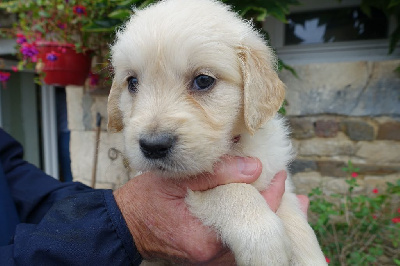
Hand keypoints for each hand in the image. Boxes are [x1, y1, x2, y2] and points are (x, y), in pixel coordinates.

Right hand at [113, 156, 308, 264]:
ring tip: (290, 203)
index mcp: (206, 238)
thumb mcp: (177, 181)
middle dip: (276, 213)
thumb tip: (254, 166)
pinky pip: (238, 243)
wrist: (128, 225)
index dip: (270, 197)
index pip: (251, 218)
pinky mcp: (208, 255)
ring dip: (267, 220)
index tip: (280, 176)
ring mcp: (211, 258)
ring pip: (249, 240)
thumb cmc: (148, 201)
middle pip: (256, 234)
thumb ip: (216, 173)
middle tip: (300, 199)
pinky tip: (263, 212)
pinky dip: (252, 227)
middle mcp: (213, 254)